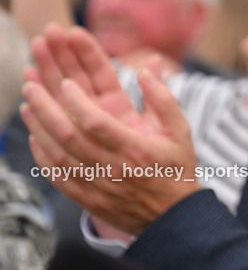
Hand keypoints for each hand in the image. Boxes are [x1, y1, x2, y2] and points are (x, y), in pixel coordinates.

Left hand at [20, 25, 200, 234]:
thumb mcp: (180, 131)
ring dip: (39, 128)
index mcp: (135, 149)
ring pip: (58, 155)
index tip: (67, 84)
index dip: (77, 102)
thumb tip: (145, 70)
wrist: (171, 216)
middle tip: (32, 86)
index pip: (96, 123)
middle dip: (46, 109)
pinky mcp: (86, 198)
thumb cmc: (176, 167)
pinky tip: (36, 138)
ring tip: (28, 106)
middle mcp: (112, 168)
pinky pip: (57, 176)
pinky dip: (42, 156)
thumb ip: (164, 100)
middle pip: (69, 136)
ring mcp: (96, 185)